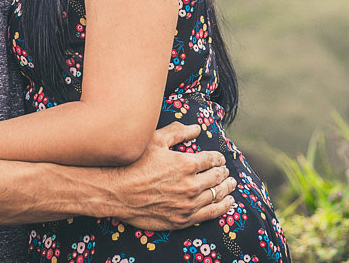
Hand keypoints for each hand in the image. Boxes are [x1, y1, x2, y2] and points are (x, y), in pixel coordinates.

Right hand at [109, 122, 236, 230]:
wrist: (116, 192)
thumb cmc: (133, 164)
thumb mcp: (155, 140)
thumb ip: (178, 132)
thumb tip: (197, 128)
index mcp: (187, 164)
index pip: (212, 160)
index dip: (218, 158)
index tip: (219, 158)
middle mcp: (191, 185)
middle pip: (216, 178)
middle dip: (223, 173)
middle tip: (226, 172)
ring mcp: (187, 205)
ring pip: (216, 196)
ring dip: (226, 190)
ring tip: (232, 186)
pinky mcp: (182, 220)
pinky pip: (210, 214)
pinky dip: (222, 208)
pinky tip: (228, 203)